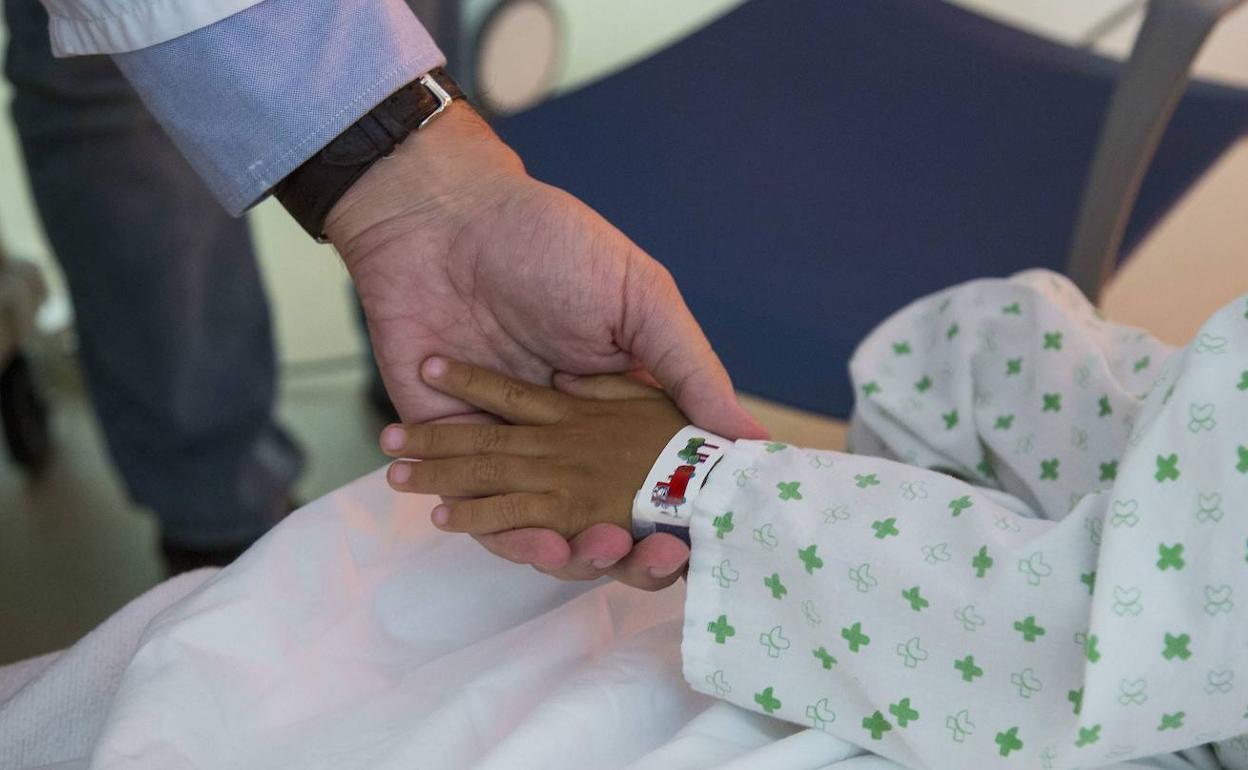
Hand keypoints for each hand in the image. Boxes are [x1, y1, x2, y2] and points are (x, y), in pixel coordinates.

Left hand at [326, 102, 763, 584]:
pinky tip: (522, 538)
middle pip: (601, 519)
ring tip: (576, 551)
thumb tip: (754, 439)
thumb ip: (690, 370)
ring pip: (540, 526)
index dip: (676, 519)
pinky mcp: (448, 444)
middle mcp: (567, 436)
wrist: (442, 216)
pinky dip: (494, 532)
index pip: (656, 482)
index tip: (688, 538)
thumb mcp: (641, 298)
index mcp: (620, 406)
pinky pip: (474, 509)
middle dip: (620, 550)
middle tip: (627, 548)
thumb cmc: (551, 244)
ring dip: (561, 552)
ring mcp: (507, 443)